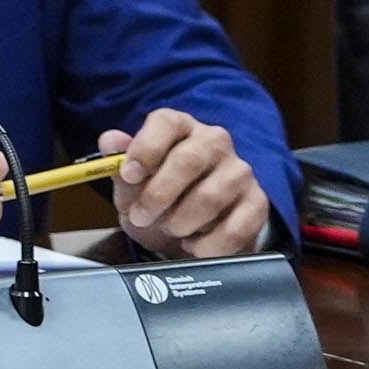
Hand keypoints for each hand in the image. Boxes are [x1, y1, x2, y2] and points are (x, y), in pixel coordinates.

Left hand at [102, 110, 270, 260]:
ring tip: (170, 229)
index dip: (145, 148)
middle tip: (141, 216)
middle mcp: (214, 142)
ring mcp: (240, 171)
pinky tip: (194, 246)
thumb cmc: (157, 196)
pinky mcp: (258, 203)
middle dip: (158, 194)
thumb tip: (110, 140)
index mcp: (179, 126)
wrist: (190, 229)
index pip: (166, 122)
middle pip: (188, 160)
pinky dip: (209, 244)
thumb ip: (118, 162)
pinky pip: (237, 227)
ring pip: (212, 195)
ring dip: (182, 221)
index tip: (128, 175)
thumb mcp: (131, 183)